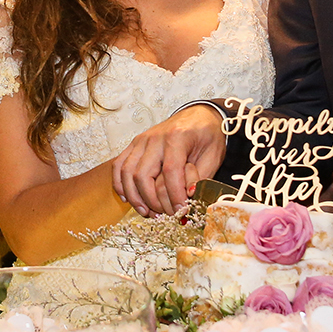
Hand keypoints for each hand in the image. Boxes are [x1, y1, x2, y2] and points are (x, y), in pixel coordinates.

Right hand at [111, 105, 225, 217]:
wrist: (198, 116)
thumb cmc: (207, 135)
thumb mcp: (213, 155)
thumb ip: (200, 177)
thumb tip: (188, 197)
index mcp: (177, 137)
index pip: (170, 171)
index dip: (175, 196)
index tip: (182, 211)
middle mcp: (155, 138)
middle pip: (143, 174)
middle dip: (152, 201)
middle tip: (165, 215)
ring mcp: (141, 140)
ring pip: (127, 172)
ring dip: (134, 197)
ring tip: (147, 212)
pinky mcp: (134, 145)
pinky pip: (119, 165)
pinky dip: (120, 184)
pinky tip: (128, 199)